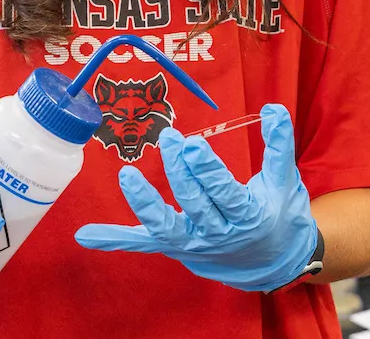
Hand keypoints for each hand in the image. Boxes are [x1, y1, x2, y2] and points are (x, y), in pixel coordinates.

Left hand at [75, 104, 318, 291]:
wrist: (271, 261)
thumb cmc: (278, 214)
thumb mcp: (284, 180)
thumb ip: (279, 145)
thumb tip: (273, 108)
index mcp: (247, 216)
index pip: (223, 192)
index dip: (206, 170)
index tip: (192, 145)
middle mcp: (218, 234)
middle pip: (193, 202)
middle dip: (179, 170)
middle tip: (170, 138)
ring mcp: (193, 244)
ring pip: (164, 226)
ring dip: (143, 202)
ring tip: (127, 175)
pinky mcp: (175, 247)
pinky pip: (144, 243)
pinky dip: (115, 239)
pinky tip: (85, 235)